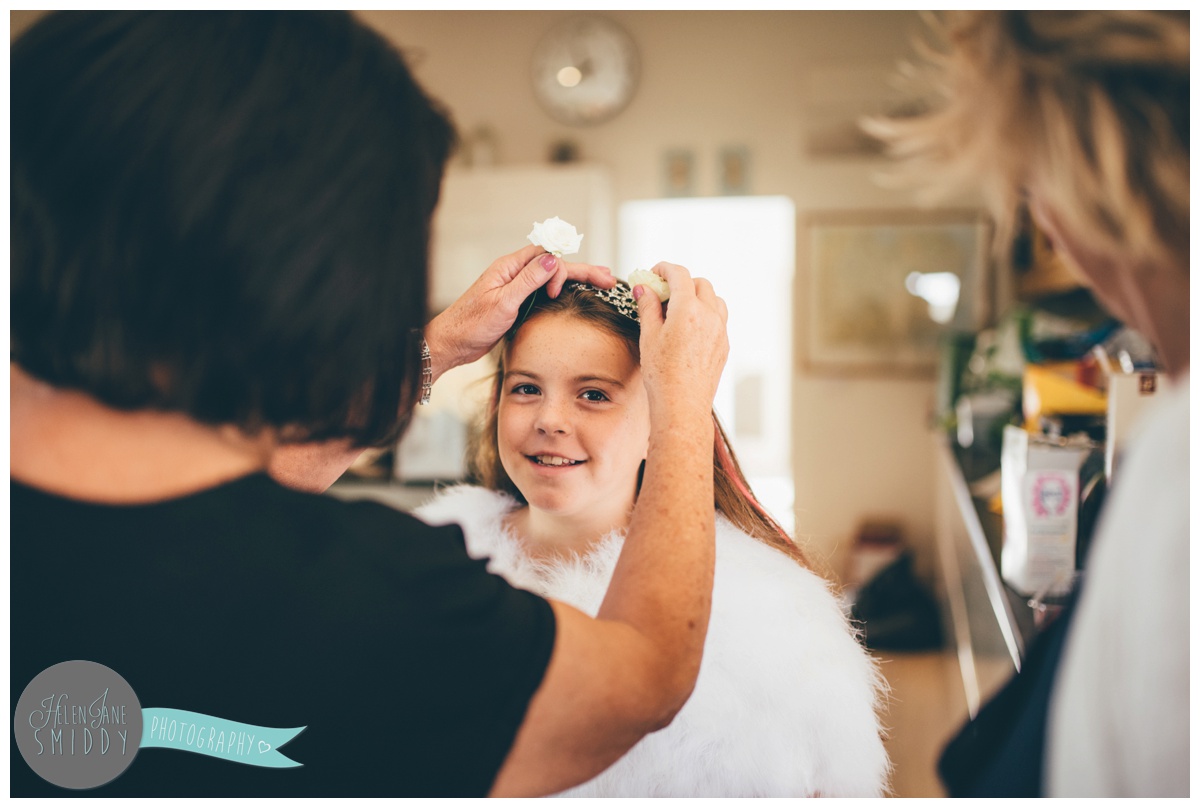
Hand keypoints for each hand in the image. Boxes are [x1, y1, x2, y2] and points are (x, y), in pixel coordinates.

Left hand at [425, 244, 613, 379]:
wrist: (452, 343)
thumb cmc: (470, 324)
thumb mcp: (503, 302)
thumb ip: (528, 280)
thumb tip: (554, 260)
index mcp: (509, 267)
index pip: (547, 255)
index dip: (562, 269)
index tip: (559, 292)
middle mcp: (514, 273)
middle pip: (555, 265)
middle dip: (583, 271)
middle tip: (609, 278)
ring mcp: (516, 287)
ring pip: (552, 277)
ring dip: (577, 279)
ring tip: (603, 282)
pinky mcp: (517, 302)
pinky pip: (545, 290)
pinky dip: (564, 290)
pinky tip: (577, 294)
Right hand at [633, 263, 728, 412]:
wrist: (682, 405)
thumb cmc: (663, 375)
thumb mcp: (649, 336)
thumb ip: (648, 307)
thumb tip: (644, 289)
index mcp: (688, 309)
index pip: (679, 274)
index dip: (664, 269)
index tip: (654, 274)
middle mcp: (709, 316)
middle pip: (699, 283)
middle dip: (681, 282)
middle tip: (662, 293)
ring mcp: (720, 331)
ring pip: (714, 299)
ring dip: (697, 297)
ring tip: (678, 310)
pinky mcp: (724, 345)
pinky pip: (718, 319)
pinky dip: (705, 315)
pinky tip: (688, 329)